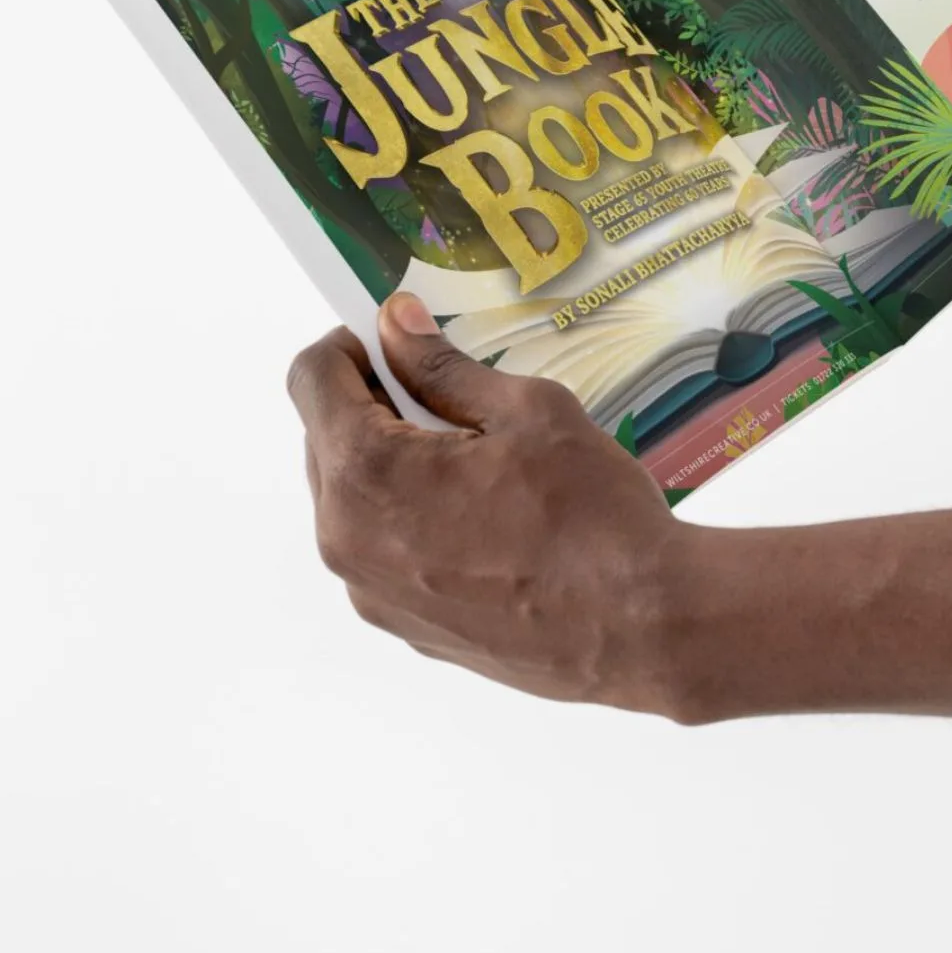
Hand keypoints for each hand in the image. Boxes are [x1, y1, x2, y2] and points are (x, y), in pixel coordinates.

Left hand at [287, 293, 687, 715]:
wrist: (639, 627)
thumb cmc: (591, 519)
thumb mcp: (527, 412)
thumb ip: (443, 368)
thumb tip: (396, 326)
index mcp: (368, 474)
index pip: (312, 380)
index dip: (350, 344)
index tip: (394, 339)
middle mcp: (348, 539)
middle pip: (327, 440)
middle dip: (376, 404)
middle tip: (453, 396)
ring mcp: (371, 592)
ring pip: (355, 499)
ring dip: (396, 465)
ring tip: (480, 463)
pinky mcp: (403, 626)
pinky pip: (385, 551)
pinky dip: (414, 520)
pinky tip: (488, 518)